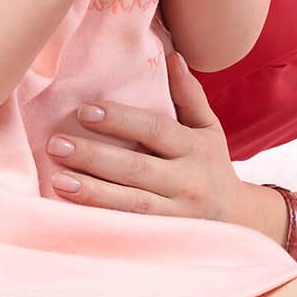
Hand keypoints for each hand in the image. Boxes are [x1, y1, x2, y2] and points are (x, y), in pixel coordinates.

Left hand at [46, 51, 251, 222]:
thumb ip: (188, 94)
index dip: (120, 120)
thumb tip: (170, 55)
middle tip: (57, 144)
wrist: (239, 223)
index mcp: (195, 149)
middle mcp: (187, 183)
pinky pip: (130, 232)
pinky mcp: (165, 242)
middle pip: (137, 169)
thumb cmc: (212, 167)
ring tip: (58, 180)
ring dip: (92, 193)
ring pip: (131, 205)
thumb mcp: (208, 129)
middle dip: (94, 157)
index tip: (84, 111)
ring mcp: (177, 217)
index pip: (155, 130)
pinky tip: (72, 215)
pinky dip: (101, 223)